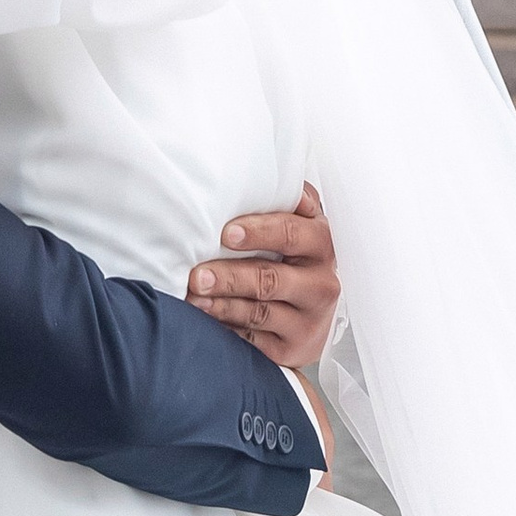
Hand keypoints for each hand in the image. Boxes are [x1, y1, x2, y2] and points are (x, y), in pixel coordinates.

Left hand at [186, 183, 338, 372]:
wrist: (312, 315)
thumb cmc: (295, 259)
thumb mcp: (298, 225)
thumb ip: (284, 199)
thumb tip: (245, 167)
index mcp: (321, 243)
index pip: (292, 233)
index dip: (260, 231)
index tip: (227, 232)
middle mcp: (321, 282)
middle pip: (272, 277)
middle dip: (231, 275)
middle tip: (197, 274)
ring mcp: (310, 319)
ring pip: (260, 310)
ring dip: (222, 303)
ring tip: (194, 295)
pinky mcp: (295, 348)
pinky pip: (255, 337)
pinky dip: (227, 325)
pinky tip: (206, 316)